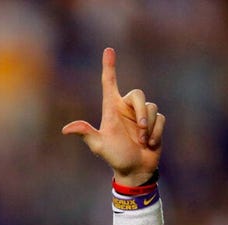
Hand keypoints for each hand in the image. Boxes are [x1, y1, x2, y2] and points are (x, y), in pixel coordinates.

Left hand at [62, 48, 164, 185]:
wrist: (135, 171)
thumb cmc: (115, 157)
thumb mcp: (99, 145)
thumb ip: (86, 134)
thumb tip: (66, 129)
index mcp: (111, 110)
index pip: (109, 84)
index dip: (109, 67)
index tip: (108, 50)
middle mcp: (126, 109)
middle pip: (138, 94)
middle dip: (142, 111)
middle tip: (139, 130)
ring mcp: (141, 115)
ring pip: (152, 108)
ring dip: (148, 127)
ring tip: (142, 141)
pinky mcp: (155, 122)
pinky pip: (161, 119)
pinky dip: (156, 132)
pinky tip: (149, 144)